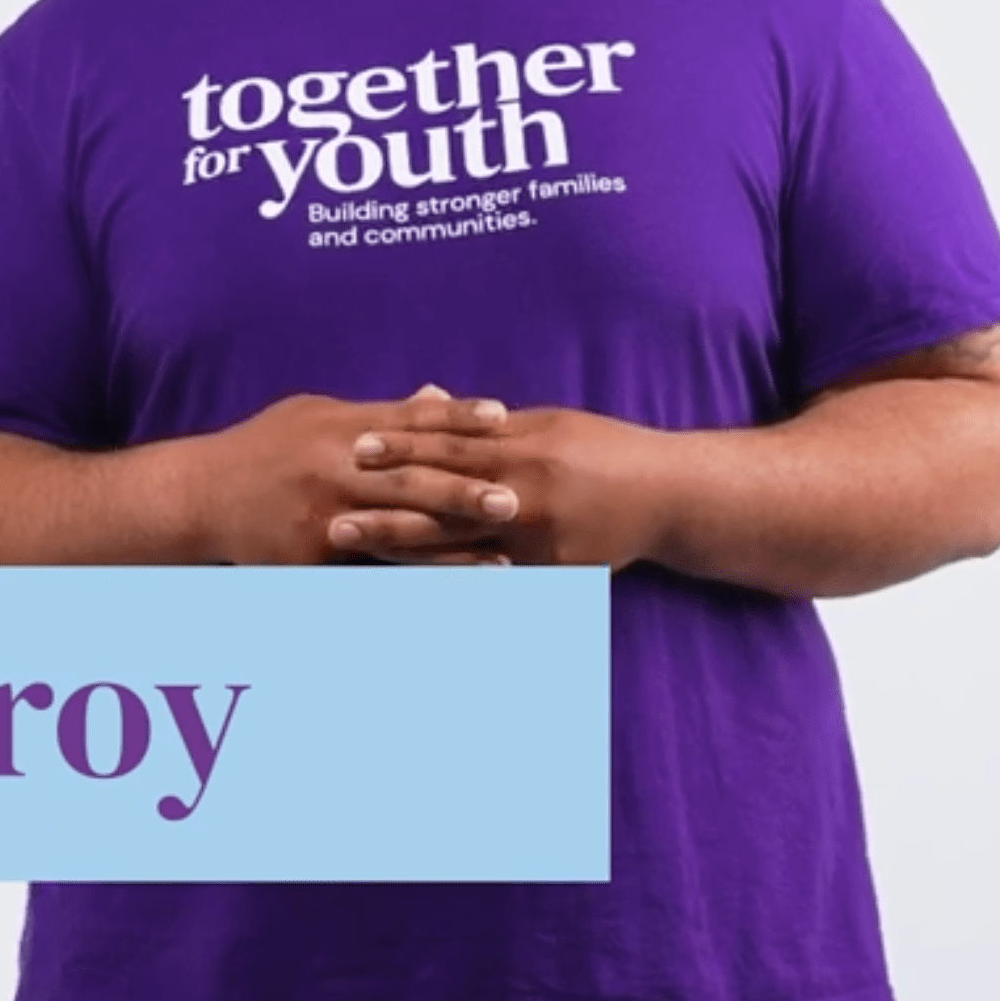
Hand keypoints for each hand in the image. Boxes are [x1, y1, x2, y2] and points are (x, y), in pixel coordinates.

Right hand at [193, 387, 524, 565]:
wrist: (199, 494)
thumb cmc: (264, 450)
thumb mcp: (317, 416)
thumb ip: (378, 412)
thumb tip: (435, 396)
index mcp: (341, 426)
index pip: (409, 418)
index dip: (456, 417)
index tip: (501, 417)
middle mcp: (335, 467)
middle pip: (410, 478)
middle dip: (464, 490)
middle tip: (515, 498)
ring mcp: (324, 514)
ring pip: (397, 532)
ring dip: (451, 548)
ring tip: (499, 560)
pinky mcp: (312, 555)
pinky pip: (369, 572)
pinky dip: (411, 581)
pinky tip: (446, 593)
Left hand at [341, 403, 665, 569]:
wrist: (665, 494)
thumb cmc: (603, 450)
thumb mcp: (546, 424)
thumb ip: (487, 425)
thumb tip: (430, 403)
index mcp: (523, 449)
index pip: (449, 448)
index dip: (401, 448)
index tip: (354, 447)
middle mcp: (526, 495)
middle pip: (443, 505)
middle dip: (387, 513)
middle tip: (334, 518)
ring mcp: (537, 541)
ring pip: (459, 551)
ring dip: (405, 554)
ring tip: (362, 558)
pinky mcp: (550, 574)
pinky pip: (491, 585)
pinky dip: (451, 589)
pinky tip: (413, 597)